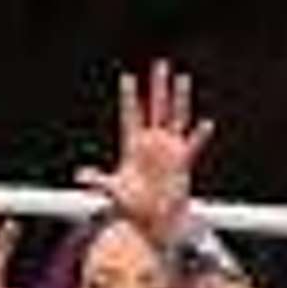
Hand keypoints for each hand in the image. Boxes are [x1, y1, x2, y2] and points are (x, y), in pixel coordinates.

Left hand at [76, 60, 214, 242]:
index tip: (126, 78)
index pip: (130, 115)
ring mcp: (168, 151)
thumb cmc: (131, 209)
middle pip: (155, 108)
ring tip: (182, 79)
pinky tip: (206, 125)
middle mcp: (151, 145)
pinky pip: (192, 145)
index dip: (128, 97)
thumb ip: (99, 180)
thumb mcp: (114, 191)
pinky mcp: (181, 162)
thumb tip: (81, 175)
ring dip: (179, 99)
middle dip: (158, 87)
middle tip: (160, 64)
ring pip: (175, 118)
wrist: (150, 223)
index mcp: (133, 147)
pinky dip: (199, 135)